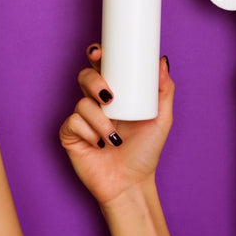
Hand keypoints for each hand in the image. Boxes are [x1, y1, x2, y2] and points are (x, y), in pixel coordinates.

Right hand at [60, 44, 174, 204]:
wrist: (130, 183)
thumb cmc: (145, 152)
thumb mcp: (161, 119)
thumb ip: (164, 90)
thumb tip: (162, 61)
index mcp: (116, 95)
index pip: (103, 67)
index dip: (97, 55)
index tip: (99, 52)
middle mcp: (96, 104)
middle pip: (85, 77)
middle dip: (94, 81)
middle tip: (108, 97)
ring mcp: (82, 119)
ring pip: (82, 104)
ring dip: (100, 121)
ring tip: (114, 136)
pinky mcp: (71, 135)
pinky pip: (73, 123)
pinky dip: (89, 133)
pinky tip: (100, 145)